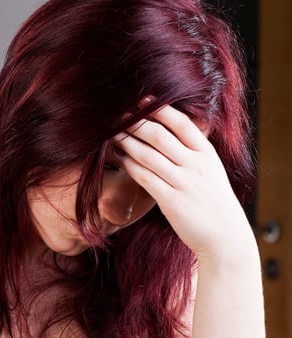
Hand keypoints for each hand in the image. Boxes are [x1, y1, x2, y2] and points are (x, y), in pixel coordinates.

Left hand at [113, 105, 253, 262]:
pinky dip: (128, 164)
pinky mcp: (172, 201)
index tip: (141, 101)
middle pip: (160, 135)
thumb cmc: (212, 202)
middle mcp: (196, 165)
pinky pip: (145, 177)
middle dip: (136, 123)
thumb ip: (193, 151)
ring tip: (112, 134)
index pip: (181, 123)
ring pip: (148, 155)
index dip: (160, 110)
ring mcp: (184, 183)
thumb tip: (170, 129)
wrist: (224, 236)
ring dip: (127, 142)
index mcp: (207, 154)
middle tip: (118, 116)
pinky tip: (118, 157)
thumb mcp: (210, 170)